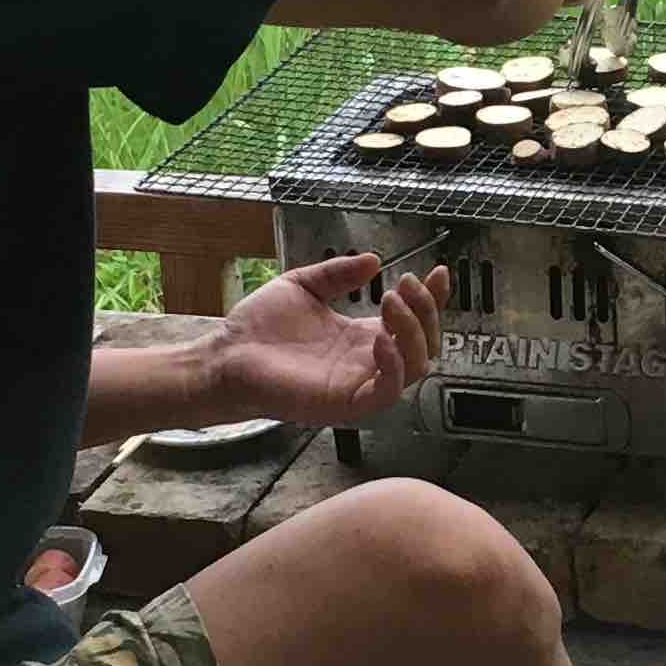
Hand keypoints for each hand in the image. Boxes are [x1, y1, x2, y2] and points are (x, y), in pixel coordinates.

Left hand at [197, 258, 447, 430]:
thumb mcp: (304, 286)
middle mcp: (367, 362)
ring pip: (416, 367)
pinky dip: (394, 366)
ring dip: (413, 332)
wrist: (225, 355)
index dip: (432, 299)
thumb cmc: (257, 329)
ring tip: (391, 301)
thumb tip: (373, 260)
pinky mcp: (346, 404)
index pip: (413, 321)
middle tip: (407, 284)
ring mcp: (359, 384)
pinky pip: (387, 392)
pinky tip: (380, 337)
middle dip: (427, 311)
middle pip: (424, 344)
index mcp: (361, 337)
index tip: (439, 272)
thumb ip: (338, 274)